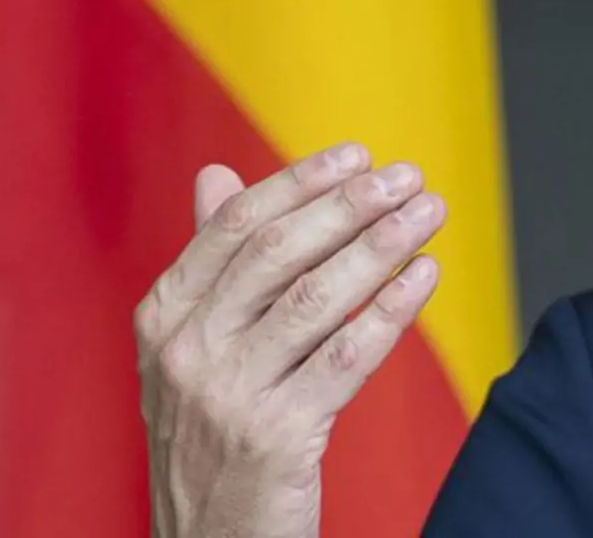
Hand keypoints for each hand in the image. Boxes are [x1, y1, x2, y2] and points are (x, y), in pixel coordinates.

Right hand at [135, 144, 447, 537]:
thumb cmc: (213, 434)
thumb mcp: (190, 350)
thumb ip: (211, 262)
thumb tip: (215, 174)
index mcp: (163, 319)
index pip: (236, 228)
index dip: (300, 183)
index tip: (357, 154)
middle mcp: (186, 353)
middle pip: (279, 255)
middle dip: (350, 207)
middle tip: (407, 176)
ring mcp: (227, 396)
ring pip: (317, 300)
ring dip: (382, 247)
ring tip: (429, 214)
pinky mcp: (277, 437)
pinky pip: (347, 358)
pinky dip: (393, 310)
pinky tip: (425, 276)